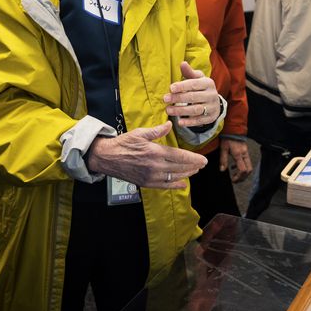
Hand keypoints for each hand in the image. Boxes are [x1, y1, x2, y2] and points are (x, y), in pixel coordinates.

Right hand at [87, 122, 205, 189]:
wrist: (107, 157)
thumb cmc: (124, 143)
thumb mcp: (140, 133)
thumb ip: (157, 131)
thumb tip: (170, 124)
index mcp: (155, 152)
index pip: (180, 156)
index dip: (193, 159)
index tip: (203, 159)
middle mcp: (155, 166)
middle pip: (180, 168)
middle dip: (194, 167)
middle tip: (203, 165)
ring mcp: (151, 176)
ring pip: (174, 177)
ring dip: (187, 175)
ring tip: (195, 171)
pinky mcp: (146, 183)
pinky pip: (164, 186)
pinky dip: (175, 185)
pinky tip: (183, 184)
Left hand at [164, 61, 221, 126]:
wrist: (214, 102)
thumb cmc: (201, 87)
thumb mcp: (197, 78)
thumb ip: (189, 72)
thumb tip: (182, 63)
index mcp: (208, 83)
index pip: (194, 84)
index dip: (182, 86)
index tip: (170, 88)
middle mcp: (212, 95)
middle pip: (193, 97)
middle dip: (178, 98)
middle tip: (165, 99)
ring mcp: (212, 107)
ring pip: (196, 109)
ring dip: (181, 111)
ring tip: (168, 110)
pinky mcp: (211, 118)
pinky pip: (199, 121)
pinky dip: (189, 122)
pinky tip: (179, 122)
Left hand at [219, 138, 252, 182]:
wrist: (234, 129)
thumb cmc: (227, 138)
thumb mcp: (223, 148)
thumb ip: (223, 160)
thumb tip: (222, 170)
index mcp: (238, 154)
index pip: (242, 169)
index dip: (238, 177)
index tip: (233, 180)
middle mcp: (244, 154)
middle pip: (249, 170)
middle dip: (243, 177)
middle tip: (235, 180)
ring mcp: (246, 153)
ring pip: (249, 167)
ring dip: (243, 174)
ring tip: (235, 176)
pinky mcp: (246, 152)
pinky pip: (247, 162)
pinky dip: (242, 167)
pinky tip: (234, 167)